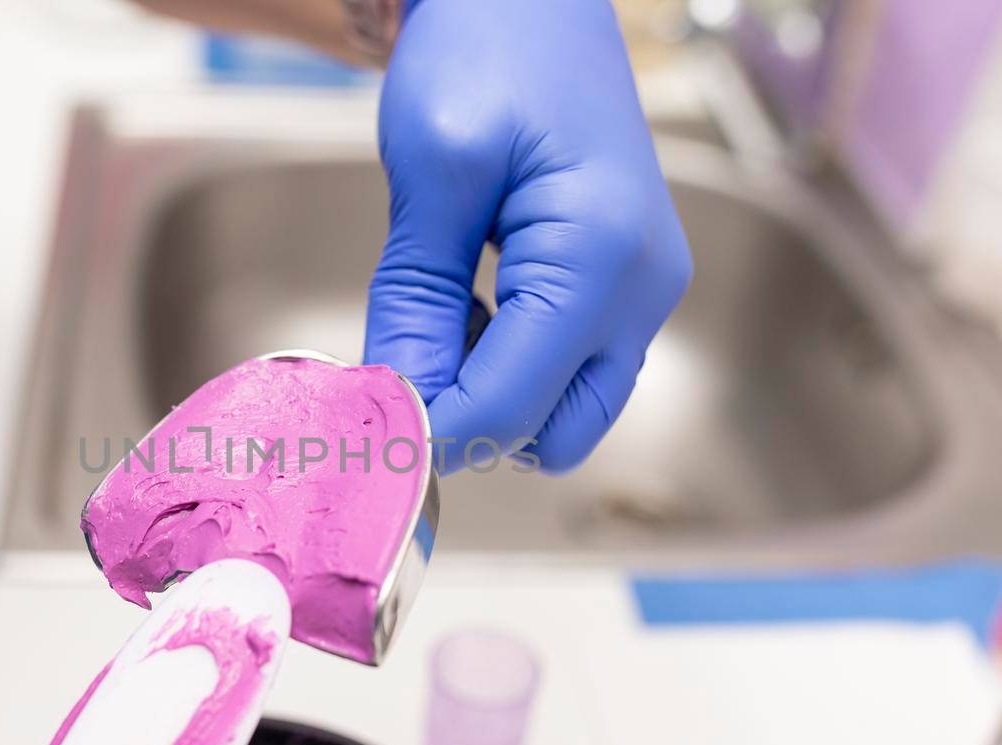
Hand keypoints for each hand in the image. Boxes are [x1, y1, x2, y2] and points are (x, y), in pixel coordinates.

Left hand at [364, 0, 690, 473]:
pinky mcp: (628, 286)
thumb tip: (399, 410)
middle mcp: (642, 290)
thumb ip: (418, 302)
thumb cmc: (486, 51)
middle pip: (549, 434)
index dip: (426, 433)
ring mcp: (645, 291)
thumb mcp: (434, 173)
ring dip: (490, 398)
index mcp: (601, 259)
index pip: (508, 407)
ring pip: (564, 414)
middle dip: (467, 424)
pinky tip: (467, 308)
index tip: (356, 426)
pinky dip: (512, 368)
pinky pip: (571, 370)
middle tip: (396, 365)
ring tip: (433, 320)